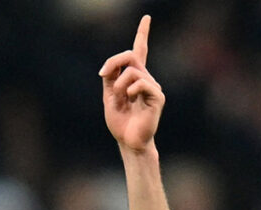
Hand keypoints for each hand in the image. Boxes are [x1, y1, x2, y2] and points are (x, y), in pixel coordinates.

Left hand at [99, 16, 164, 152]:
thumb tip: (108, 67)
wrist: (129, 141)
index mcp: (135, 78)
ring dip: (119, 83)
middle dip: (114, 61)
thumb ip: (109, 79)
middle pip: (131, 55)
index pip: (140, 51)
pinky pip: (141, 82)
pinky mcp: (157, 96)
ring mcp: (153, 87)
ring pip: (133, 70)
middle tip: (102, 74)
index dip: (143, 34)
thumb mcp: (109, 97)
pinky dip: (130, 89)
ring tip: (120, 98)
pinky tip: (130, 98)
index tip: (146, 18)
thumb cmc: (120, 122)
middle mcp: (146, 79)